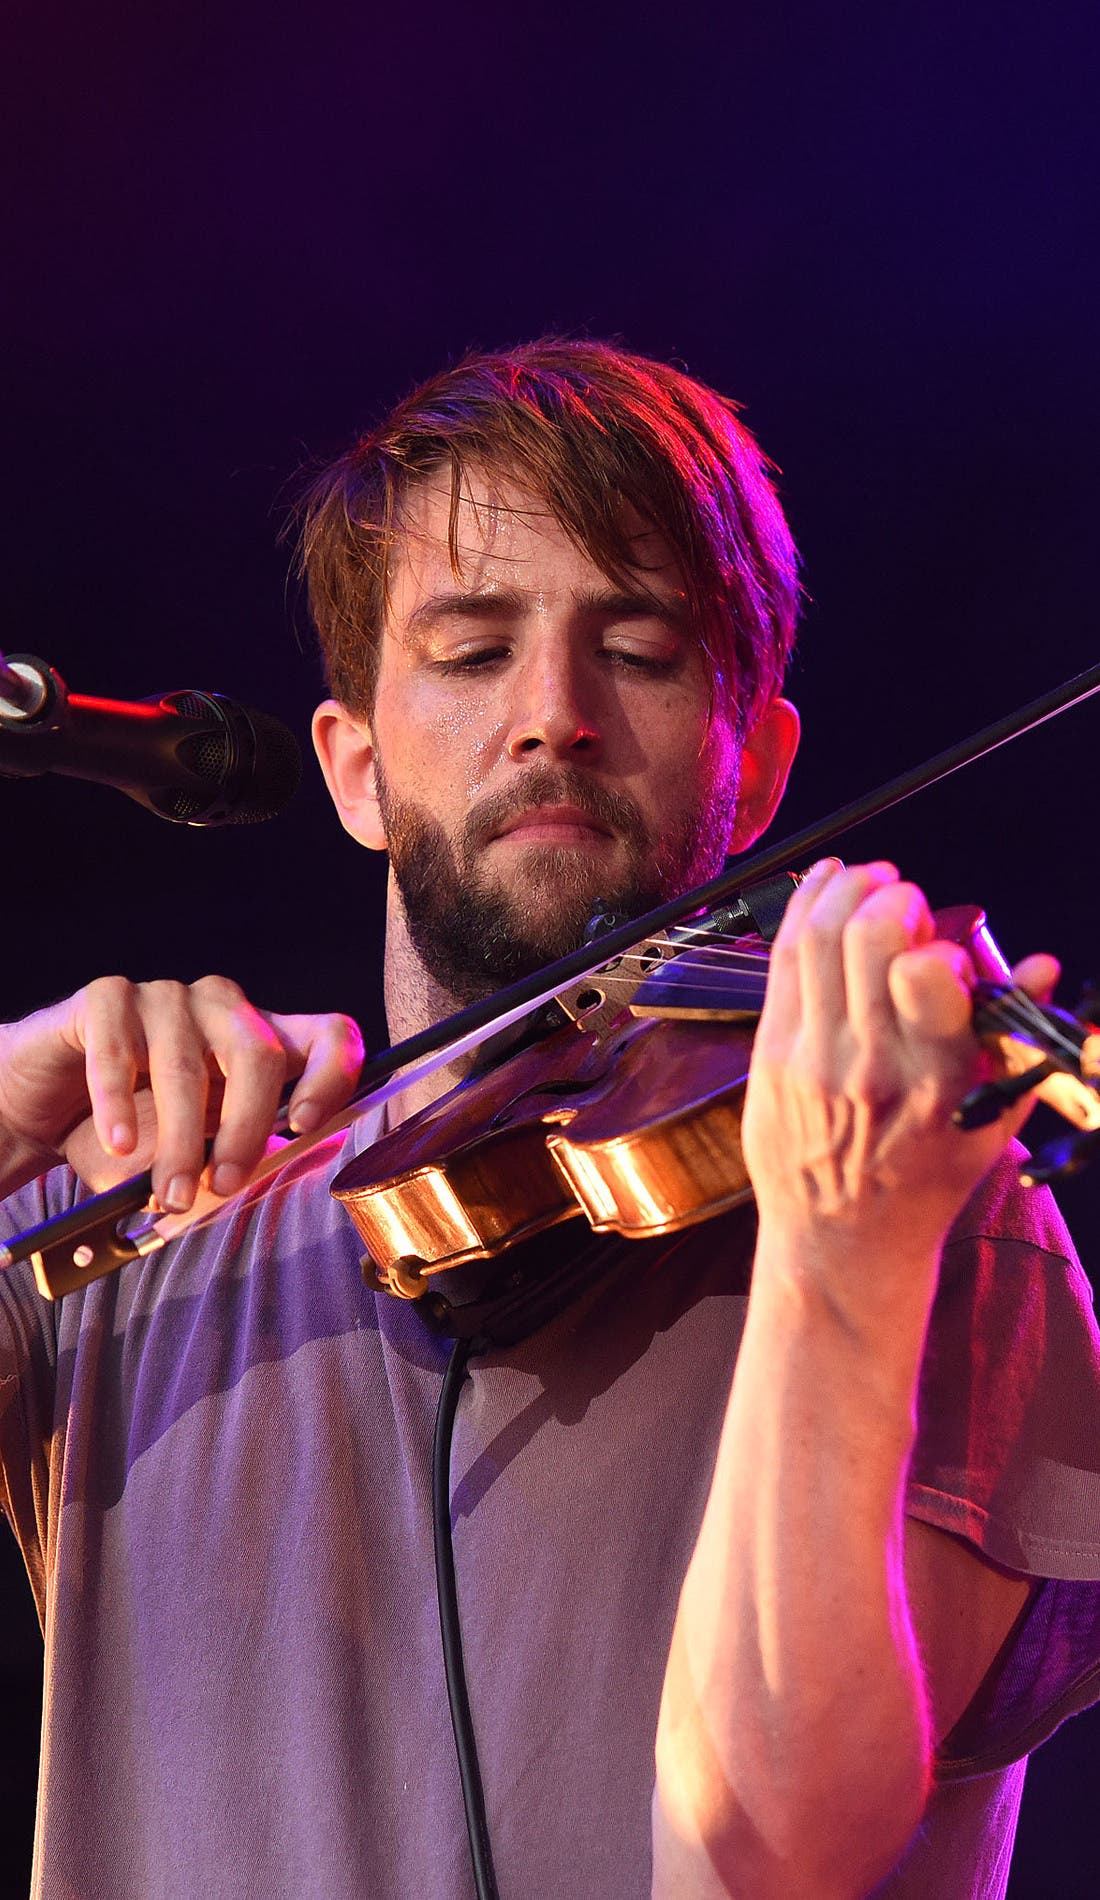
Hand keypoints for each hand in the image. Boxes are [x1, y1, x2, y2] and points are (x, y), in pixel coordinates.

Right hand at [0, 975, 364, 1207]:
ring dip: (180, 1139)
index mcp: (263, 1042)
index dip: (332, 1074)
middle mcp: (223, 1009)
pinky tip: (118, 1145)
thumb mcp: (191, 1161)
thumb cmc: (131, 1136)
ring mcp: (166, 997)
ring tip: (168, 1193)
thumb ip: (234, 1166)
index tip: (307, 1125)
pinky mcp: (107, 999)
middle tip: (225, 1184)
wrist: (43, 1109)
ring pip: (187, 1062)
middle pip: (258, 1052)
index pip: (330, 1035)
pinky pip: (119, 1049)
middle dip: (246, 1127)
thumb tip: (273, 1173)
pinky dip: (118, 1105)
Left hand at [741, 860, 1057, 1291]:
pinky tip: (827, 884)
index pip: (925, 977)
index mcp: (934, 1081)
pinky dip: (804, 907)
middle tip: (907, 901)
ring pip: (817, 935)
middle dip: (892, 896)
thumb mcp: (991, 1121)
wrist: (840, 1241)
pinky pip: (782, 959)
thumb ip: (1017, 1038)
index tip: (943, 949)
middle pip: (865, 937)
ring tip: (871, 881)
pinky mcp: (770, 1053)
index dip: (937, 942)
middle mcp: (867, 1064)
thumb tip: (1042, 964)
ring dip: (846, 888)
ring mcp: (811, 1057)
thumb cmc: (924, 1181)